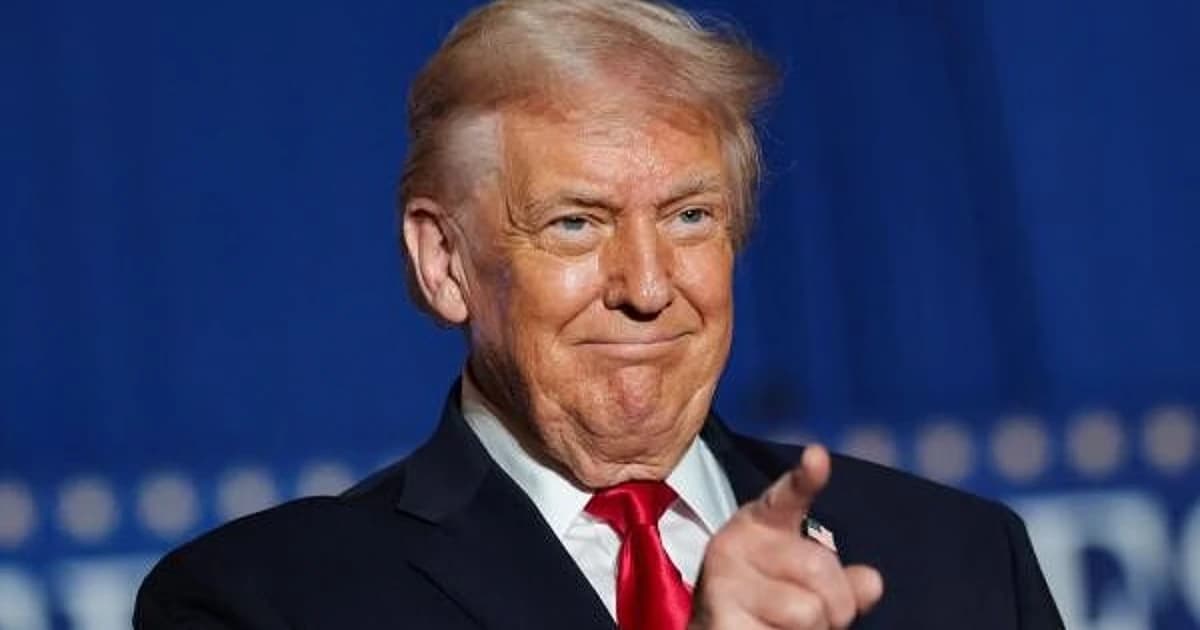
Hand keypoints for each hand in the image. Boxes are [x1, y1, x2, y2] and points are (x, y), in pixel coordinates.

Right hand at [690, 445, 883, 628]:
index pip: (786, 496)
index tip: (817, 456)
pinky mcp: (719, 618)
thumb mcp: (811, 586)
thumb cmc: (769, 606)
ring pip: (809, 612)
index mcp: (762, 522)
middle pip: (821, 569)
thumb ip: (843, 581)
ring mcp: (723, 580)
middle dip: (836, 605)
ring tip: (782, 627)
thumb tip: (872, 581)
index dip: (805, 478)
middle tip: (813, 618)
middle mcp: (736, 542)